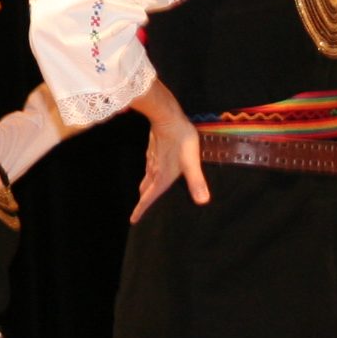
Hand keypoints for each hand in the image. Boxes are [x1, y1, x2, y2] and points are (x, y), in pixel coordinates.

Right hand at [131, 86, 208, 220]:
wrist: (166, 116)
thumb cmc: (180, 139)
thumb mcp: (191, 161)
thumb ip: (196, 182)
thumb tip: (203, 202)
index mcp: (162, 177)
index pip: (148, 197)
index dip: (141, 210)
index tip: (133, 220)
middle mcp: (154, 170)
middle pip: (145, 190)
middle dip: (143, 201)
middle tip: (140, 210)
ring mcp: (152, 159)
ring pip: (146, 178)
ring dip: (145, 188)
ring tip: (147, 192)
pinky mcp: (153, 150)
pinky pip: (149, 166)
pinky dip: (149, 174)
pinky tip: (154, 169)